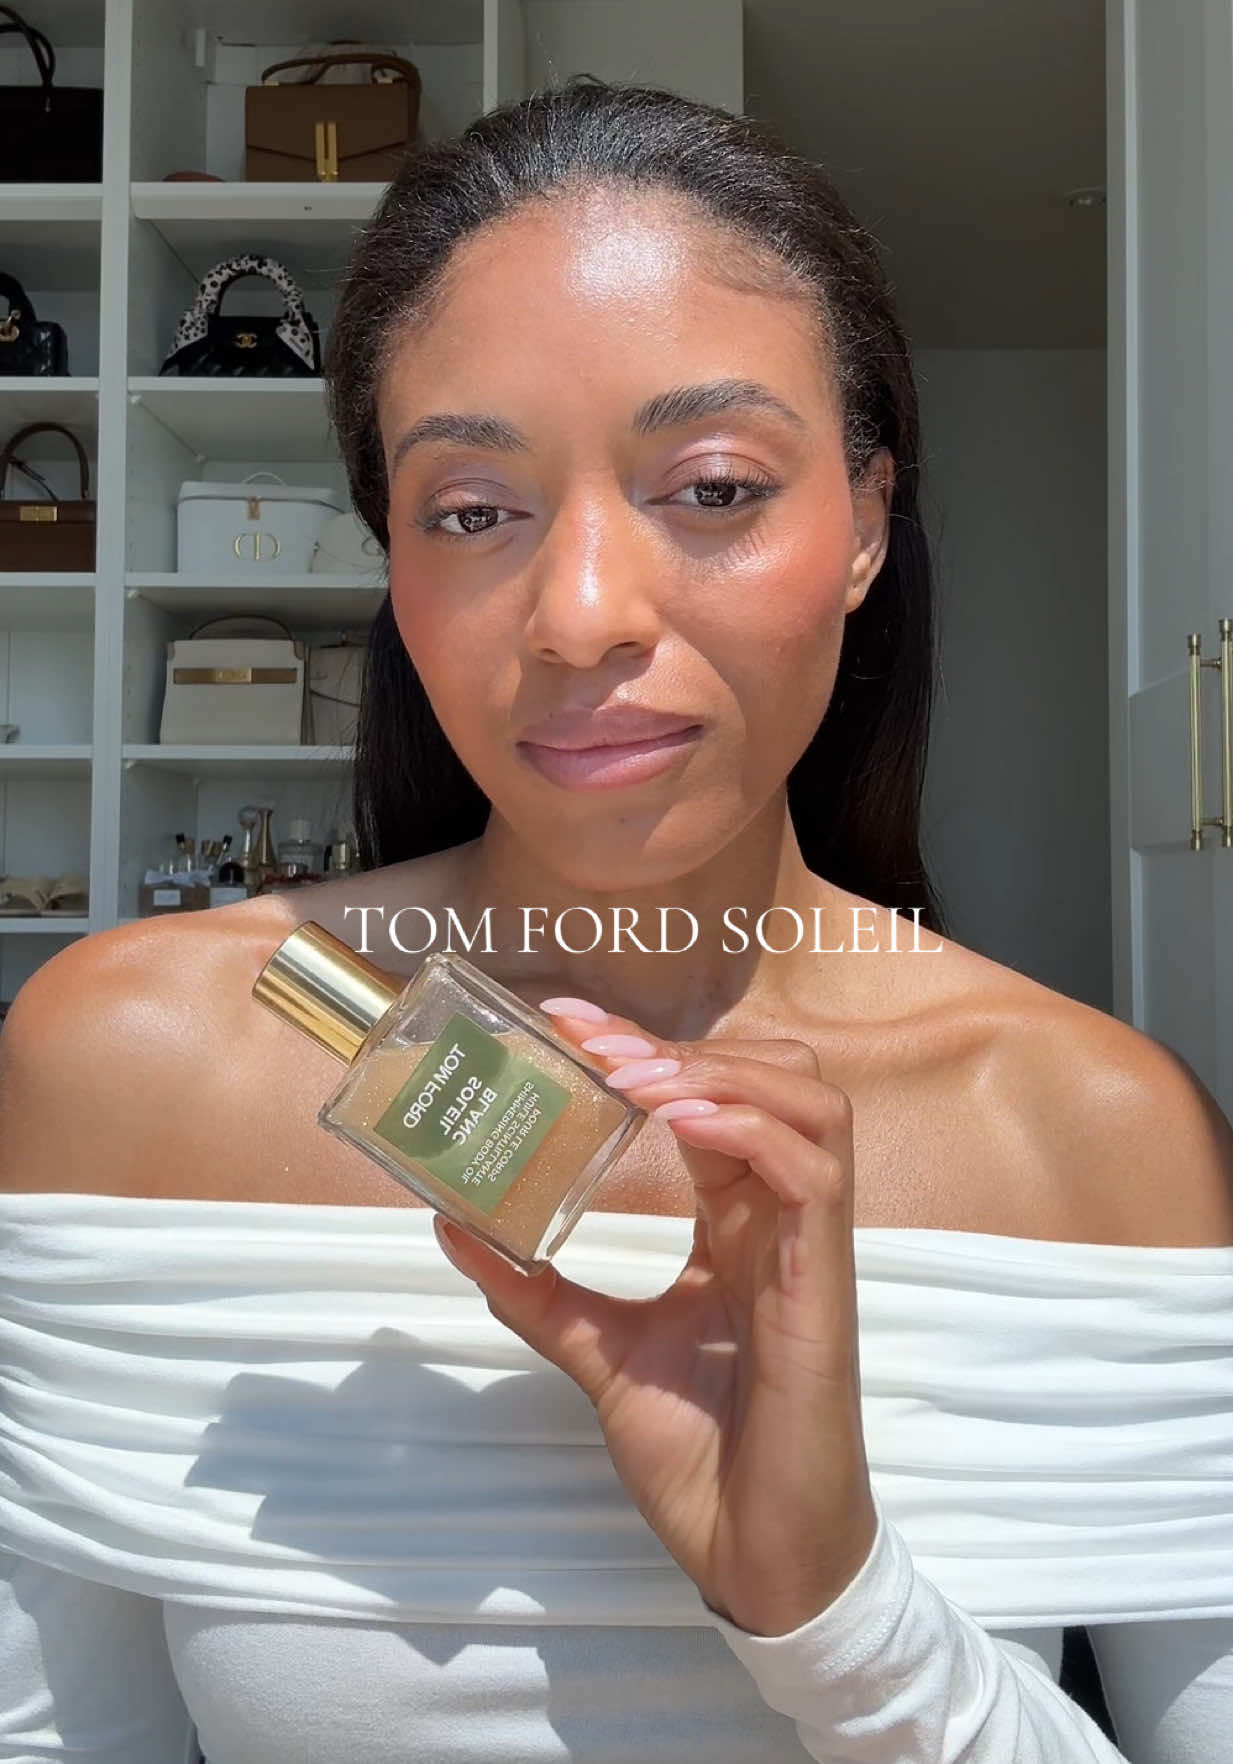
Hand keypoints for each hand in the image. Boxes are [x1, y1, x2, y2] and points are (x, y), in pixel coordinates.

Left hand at [431, 997, 877, 1636]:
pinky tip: (681, 1120)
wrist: (753, 1553)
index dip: (648, 1048)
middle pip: (777, 1076)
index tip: (569, 1023)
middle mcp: (782, 1217)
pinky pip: (811, 1171)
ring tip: (635, 1077)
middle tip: (595, 1041)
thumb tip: (452, 1225)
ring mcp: (811, 1245)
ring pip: (811, 1102)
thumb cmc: (699, 1453)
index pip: (709, 1098)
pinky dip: (749, 1128)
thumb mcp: (599, 1351)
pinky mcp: (826, 1282)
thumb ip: (536, 1288)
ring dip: (721, 1072)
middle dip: (688, 1044)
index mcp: (739, 1223)